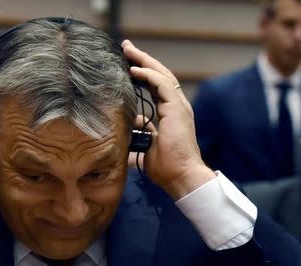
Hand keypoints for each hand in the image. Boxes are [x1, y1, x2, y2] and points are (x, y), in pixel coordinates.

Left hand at [122, 40, 214, 199]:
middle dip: (142, 59)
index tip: (127, 64)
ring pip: (161, 74)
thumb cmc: (166, 167)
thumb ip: (139, 135)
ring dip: (143, 61)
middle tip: (126, 47)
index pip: (155, 86)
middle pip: (158, 75)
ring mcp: (178, 106)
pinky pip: (162, 84)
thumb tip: (125, 131)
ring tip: (128, 50)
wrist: (182, 177)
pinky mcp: (177, 109)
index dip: (142, 74)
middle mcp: (176, 106)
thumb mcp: (146, 147)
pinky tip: (134, 69)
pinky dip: (148, 74)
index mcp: (170, 113)